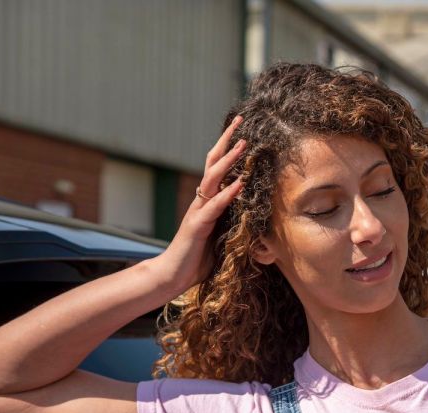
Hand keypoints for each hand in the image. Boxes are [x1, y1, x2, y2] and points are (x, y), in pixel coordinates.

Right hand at [149, 115, 246, 292]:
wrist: (173, 276)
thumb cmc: (197, 259)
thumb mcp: (222, 237)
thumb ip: (232, 222)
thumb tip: (254, 215)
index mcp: (208, 202)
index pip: (218, 169)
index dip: (228, 149)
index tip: (242, 130)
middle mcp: (201, 201)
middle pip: (212, 164)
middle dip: (226, 142)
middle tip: (239, 121)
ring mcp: (197, 212)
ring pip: (212, 179)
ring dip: (229, 161)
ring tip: (243, 144)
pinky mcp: (197, 226)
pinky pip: (214, 206)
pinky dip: (228, 194)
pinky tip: (240, 183)